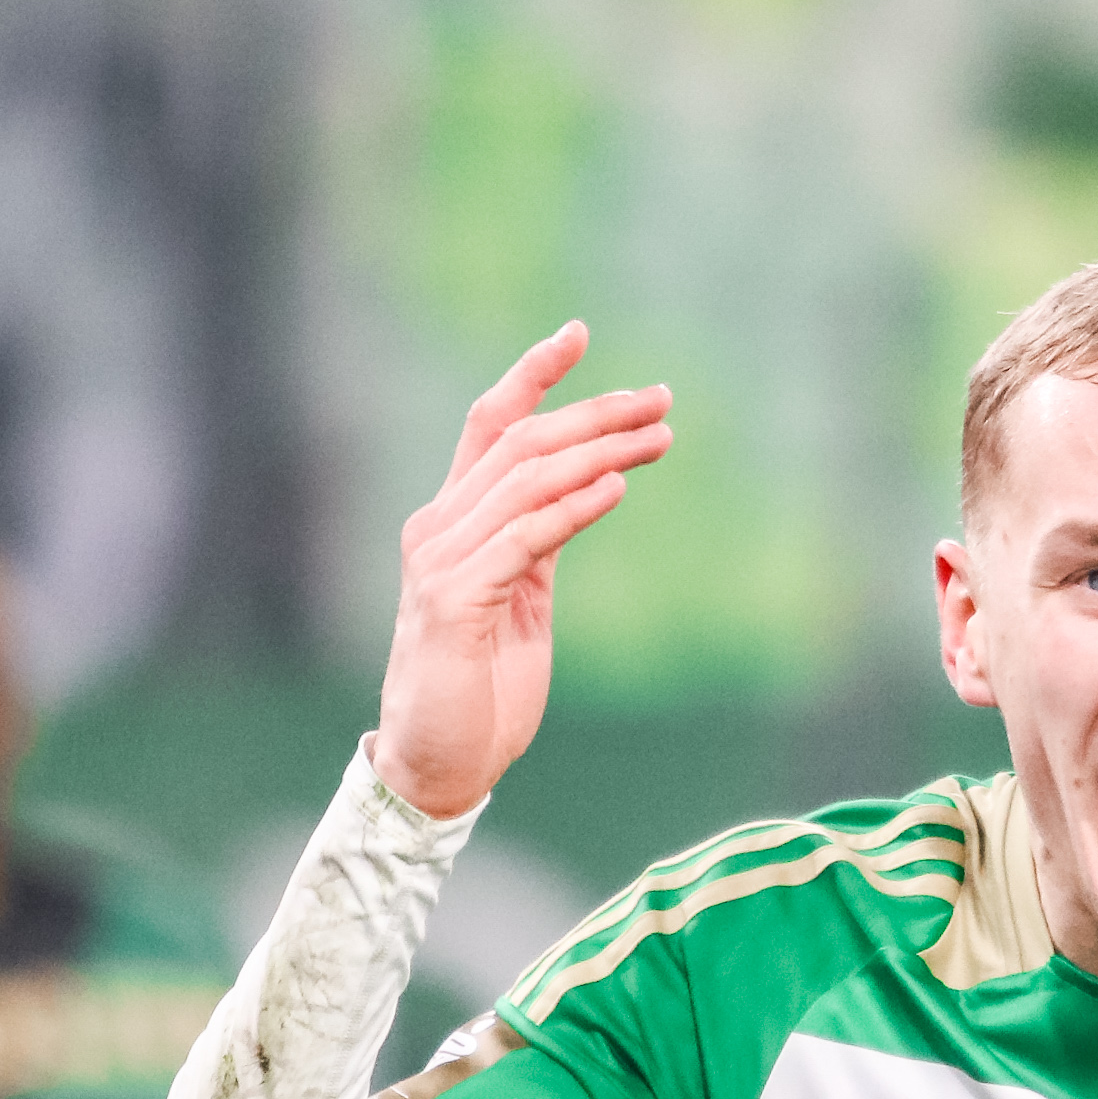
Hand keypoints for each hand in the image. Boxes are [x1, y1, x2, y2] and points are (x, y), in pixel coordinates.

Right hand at [375, 324, 672, 819]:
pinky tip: (617, 487)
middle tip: (660, 399)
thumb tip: (589, 486)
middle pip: (520, 443)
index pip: (490, 428)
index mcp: (452, 522)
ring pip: (526, 481)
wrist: (439, 764)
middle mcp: (437, 529)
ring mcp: (440, 563)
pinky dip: (573, 507)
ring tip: (657, 436)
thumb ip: (538, 542)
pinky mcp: (453, 602)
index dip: (532, 376)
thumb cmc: (480, 687)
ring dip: (599, 452)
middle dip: (593, 413)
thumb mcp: (519, 598)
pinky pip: (525, 538)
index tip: (579, 333)